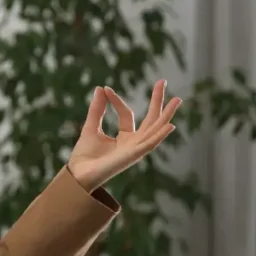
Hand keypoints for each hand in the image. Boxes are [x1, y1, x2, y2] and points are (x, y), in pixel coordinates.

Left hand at [67, 80, 181, 191]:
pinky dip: (159, 135)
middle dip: (157, 101)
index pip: (128, 114)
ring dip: (166, 115)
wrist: (78, 174)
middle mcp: (134, 143)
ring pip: (155, 130)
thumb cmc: (84, 156)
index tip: (105, 89)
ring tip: (177, 99)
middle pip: (151, 120)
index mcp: (125, 138)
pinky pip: (149, 145)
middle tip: (162, 81)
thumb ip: (97, 109)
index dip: (116, 100)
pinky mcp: (132, 156)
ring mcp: (135, 150)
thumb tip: (100, 88)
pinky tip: (170, 125)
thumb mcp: (90, 127)